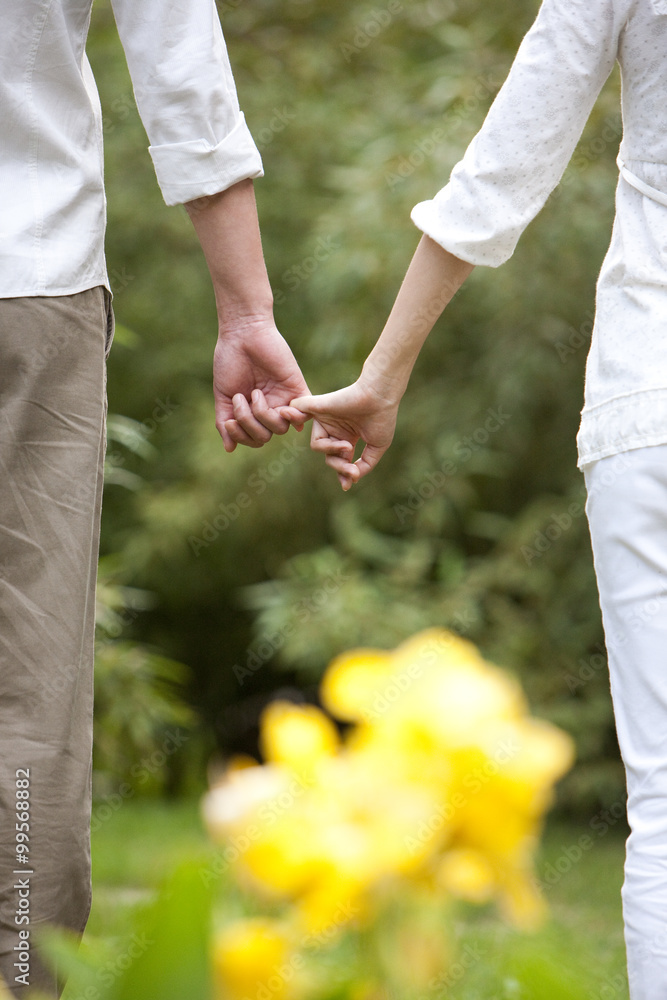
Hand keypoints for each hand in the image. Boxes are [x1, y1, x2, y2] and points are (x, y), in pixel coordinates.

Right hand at [214, 318, 309, 450]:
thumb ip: (225, 423)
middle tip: (240, 399)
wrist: (243, 335)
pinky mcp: (297, 388)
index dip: (242, 437)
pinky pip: (304, 414)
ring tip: (254, 393)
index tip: (230, 421)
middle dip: (249, 424)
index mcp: (253, 411)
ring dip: (262, 416)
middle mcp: (270, 408)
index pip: (254, 439)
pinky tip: (283, 410)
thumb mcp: (223, 397)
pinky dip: (295, 418)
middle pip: (266, 436)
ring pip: (280, 428)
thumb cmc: (230, 362)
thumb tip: (229, 449)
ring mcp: (284, 399)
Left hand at [290, 375, 399, 489]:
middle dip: (339, 466)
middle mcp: (334, 429)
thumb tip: (352, 479)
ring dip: (331, 451)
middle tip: (352, 470)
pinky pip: (297, 414)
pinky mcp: (317, 408)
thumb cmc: (382, 418)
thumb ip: (365, 465)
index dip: (343, 473)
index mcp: (348, 437)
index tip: (347, 485)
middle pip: (328, 456)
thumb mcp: (377, 447)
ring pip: (316, 445)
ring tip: (347, 447)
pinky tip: (291, 419)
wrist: (381, 396)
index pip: (340, 459)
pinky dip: (292, 417)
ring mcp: (325, 419)